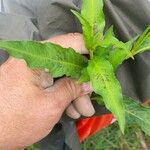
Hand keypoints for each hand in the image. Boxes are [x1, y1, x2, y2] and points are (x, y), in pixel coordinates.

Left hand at [0, 33, 93, 149]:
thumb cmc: (15, 122)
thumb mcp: (50, 106)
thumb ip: (72, 89)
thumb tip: (89, 82)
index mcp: (36, 58)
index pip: (70, 42)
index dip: (89, 50)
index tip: (102, 61)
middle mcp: (35, 60)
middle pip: (68, 63)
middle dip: (82, 82)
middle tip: (91, 99)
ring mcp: (33, 71)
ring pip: (62, 75)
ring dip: (74, 92)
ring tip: (81, 110)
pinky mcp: (32, 81)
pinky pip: (53, 83)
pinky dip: (63, 95)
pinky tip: (70, 109)